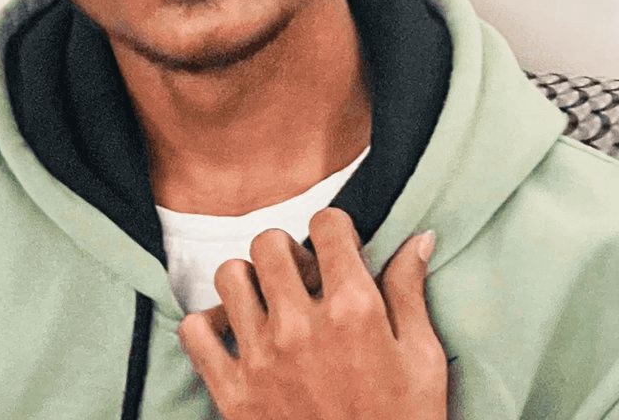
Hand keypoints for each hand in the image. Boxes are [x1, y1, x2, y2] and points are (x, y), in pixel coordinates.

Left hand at [177, 207, 446, 419]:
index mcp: (354, 310)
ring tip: (270, 305)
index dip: (334, 231)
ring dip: (249, 283)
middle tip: (304, 280)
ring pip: (230, 276)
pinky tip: (235, 337)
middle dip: (289, 251)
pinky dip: (209, 327)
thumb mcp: (423, 362)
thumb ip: (410, 292)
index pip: (326, 224)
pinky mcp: (232, 393)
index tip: (338, 252)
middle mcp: (301, 325)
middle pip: (270, 242)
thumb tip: (419, 237)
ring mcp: (262, 359)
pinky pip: (195, 331)